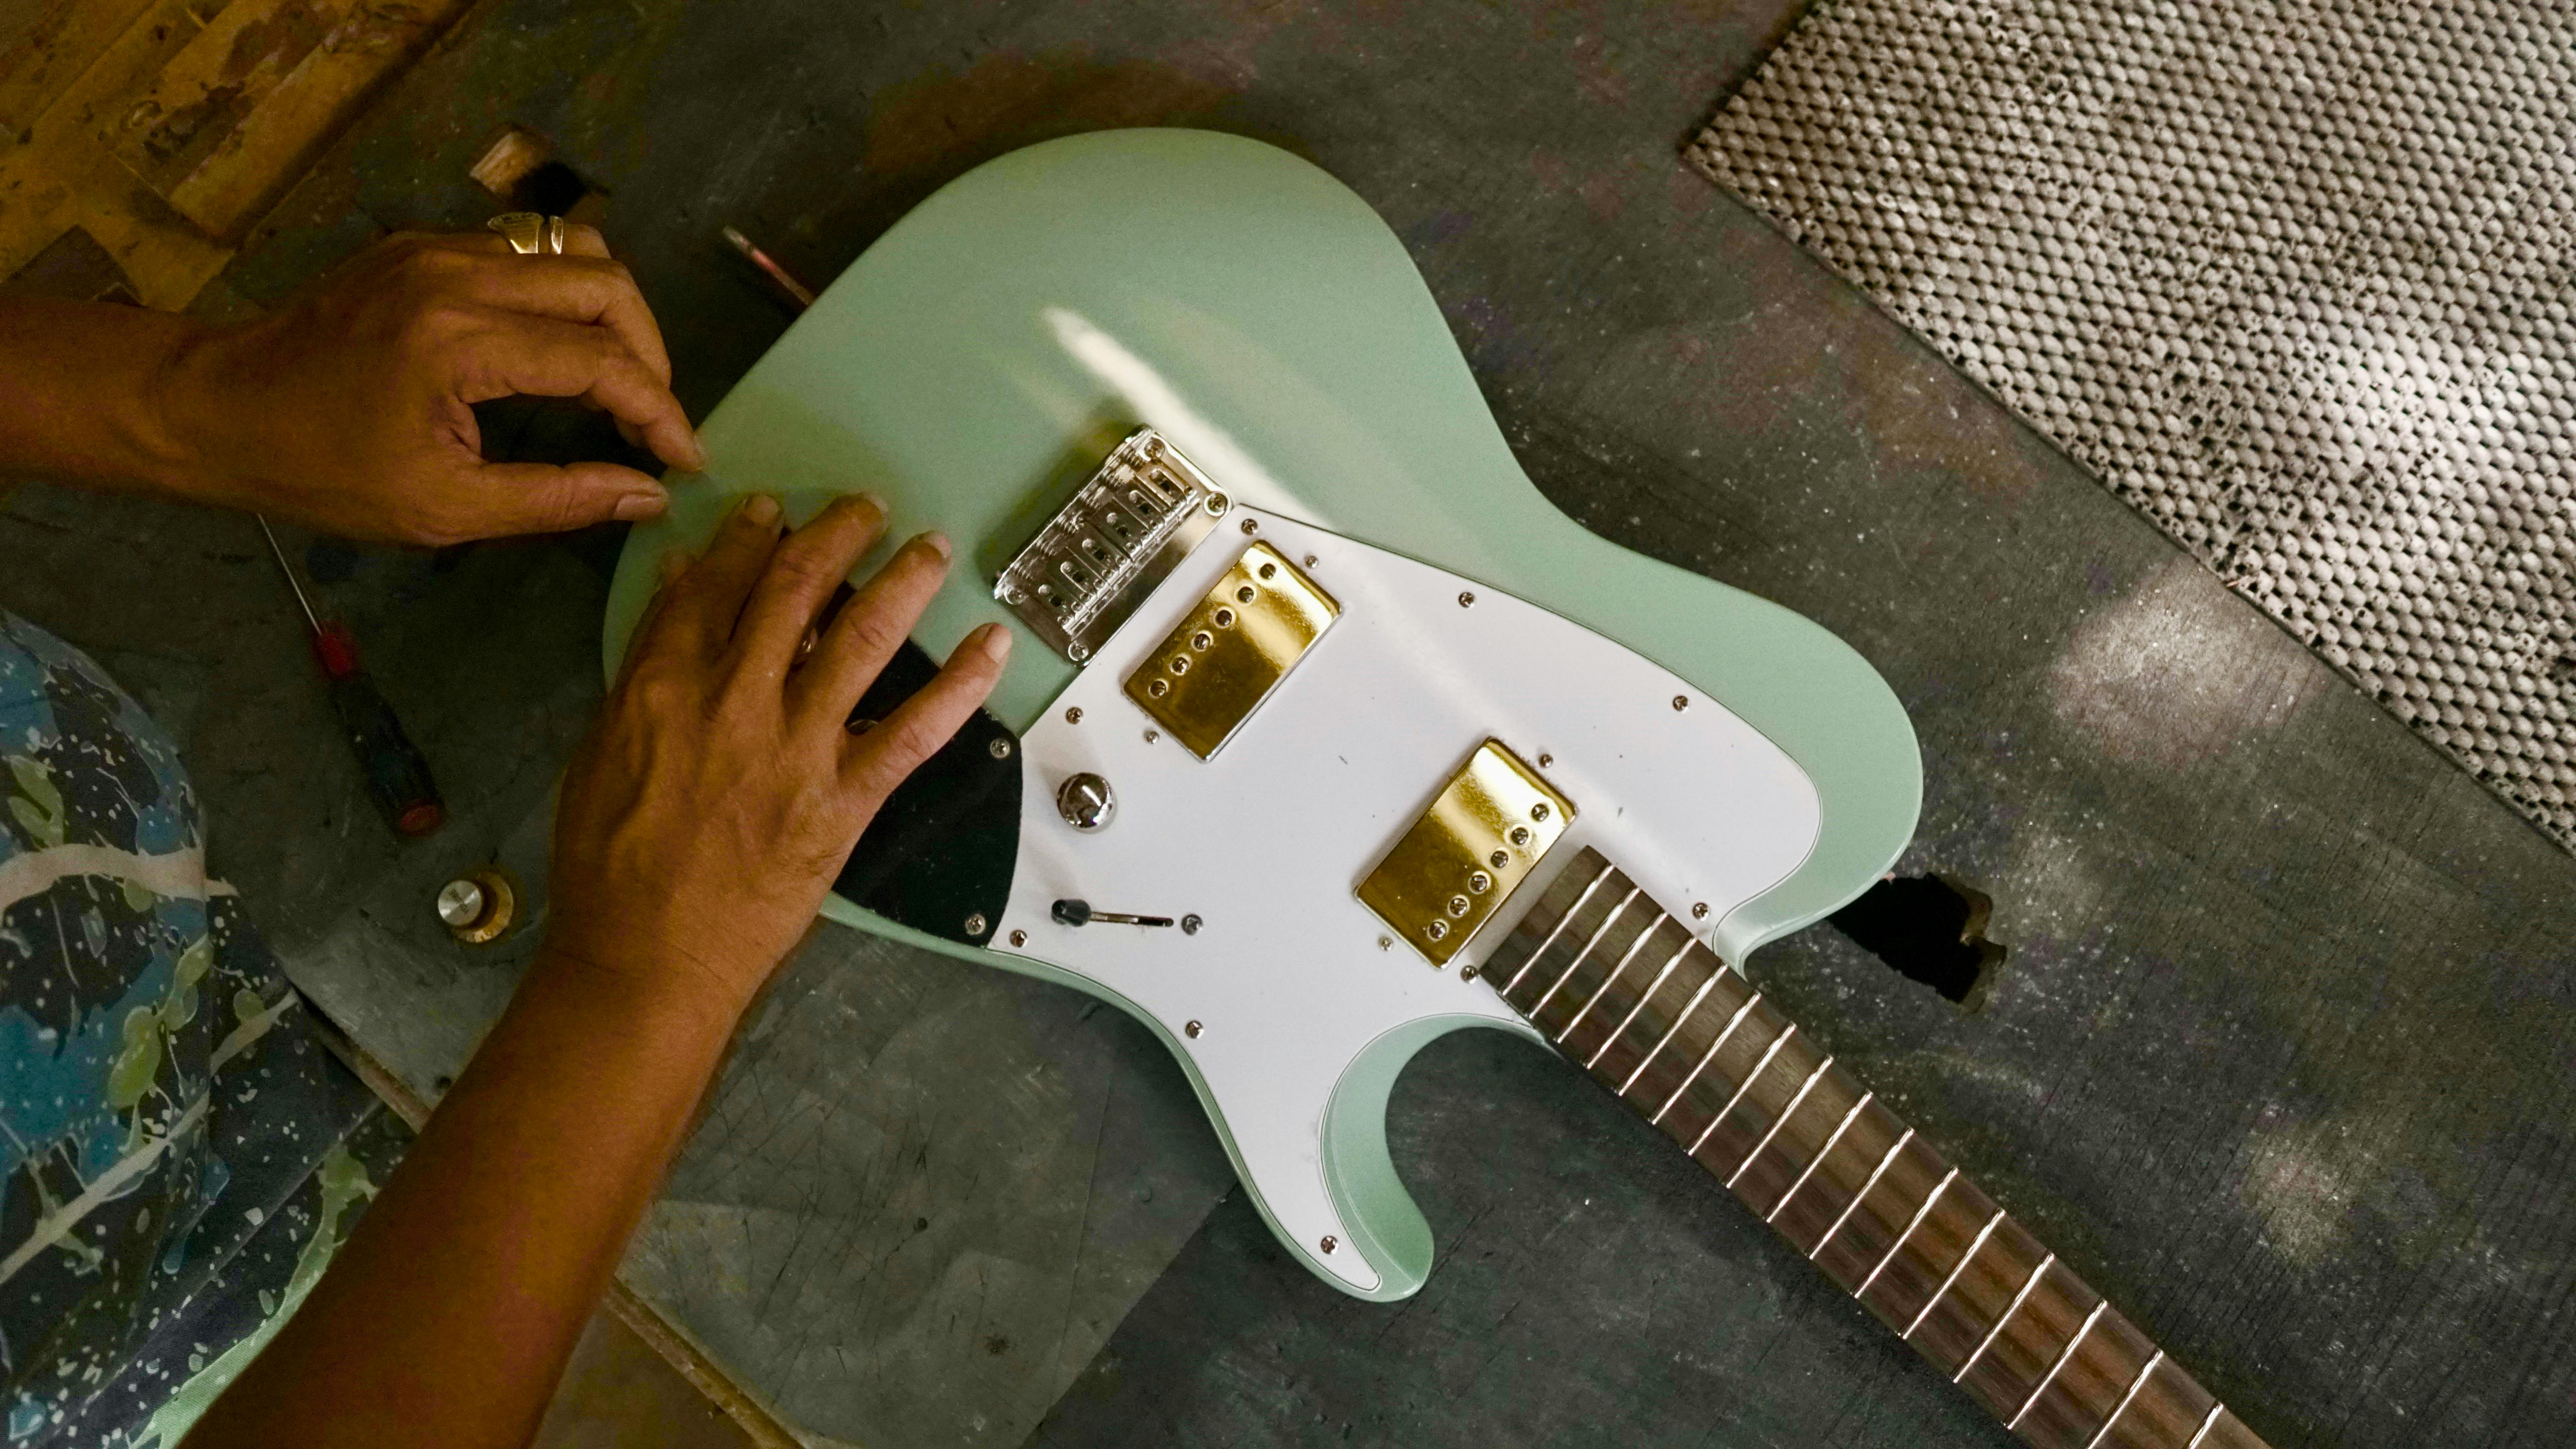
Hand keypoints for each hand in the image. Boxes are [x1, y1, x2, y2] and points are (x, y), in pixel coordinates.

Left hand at [162, 225, 706, 544]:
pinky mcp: (423, 245)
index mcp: (460, 343)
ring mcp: (438, 249)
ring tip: (618, 380)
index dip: (659, 411)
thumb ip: (555, 500)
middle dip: (651, 354)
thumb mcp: (442, 510)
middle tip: (653, 418)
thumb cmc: (322, 471)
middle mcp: (457, 276)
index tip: (685, 459)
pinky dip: (564, 296)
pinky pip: (526, 252)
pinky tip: (557, 350)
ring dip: (613, 316)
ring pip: (572, 253)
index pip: (601, 361)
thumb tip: (646, 496)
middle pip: (605, 285)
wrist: (216, 406)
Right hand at [543, 492, 1011, 1016]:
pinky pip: (915, 732)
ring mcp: (797, 751)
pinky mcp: (845, 802)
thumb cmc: (612, 867)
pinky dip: (960, 685)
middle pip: (796, 593)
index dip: (751, 538)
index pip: (718, 588)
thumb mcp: (602, 752)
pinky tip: (990, 645)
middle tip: (866, 509)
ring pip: (863, 641)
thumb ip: (644, 665)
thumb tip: (681, 583)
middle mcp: (736, 704)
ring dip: (904, 584)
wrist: (647, 959)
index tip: (776, 510)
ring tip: (933, 548)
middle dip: (835, 538)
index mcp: (665, 687)